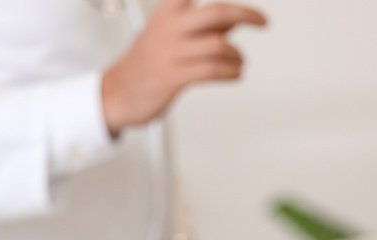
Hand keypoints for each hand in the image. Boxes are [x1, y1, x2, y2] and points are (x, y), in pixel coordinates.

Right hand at [101, 0, 266, 134]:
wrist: (115, 94)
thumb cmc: (146, 64)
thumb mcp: (170, 35)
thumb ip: (203, 27)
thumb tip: (234, 21)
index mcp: (169, 12)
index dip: (226, 1)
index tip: (246, 9)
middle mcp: (170, 28)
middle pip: (218, 12)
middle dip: (246, 15)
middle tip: (262, 22)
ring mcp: (171, 53)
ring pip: (218, 45)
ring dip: (237, 56)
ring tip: (239, 62)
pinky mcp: (172, 77)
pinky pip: (212, 71)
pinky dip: (231, 72)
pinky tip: (234, 74)